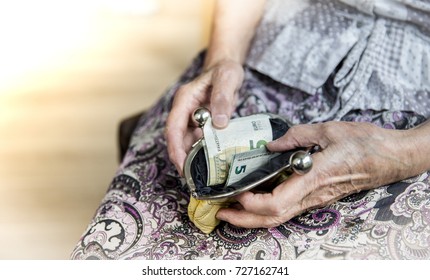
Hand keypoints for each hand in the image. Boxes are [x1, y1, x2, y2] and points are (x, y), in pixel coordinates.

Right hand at [165, 59, 243, 174]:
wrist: (227, 68)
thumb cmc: (225, 70)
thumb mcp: (227, 78)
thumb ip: (222, 98)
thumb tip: (219, 124)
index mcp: (184, 100)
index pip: (173, 127)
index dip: (175, 147)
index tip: (181, 165)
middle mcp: (184, 110)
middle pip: (177, 139)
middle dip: (182, 159)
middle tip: (192, 179)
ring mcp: (192, 117)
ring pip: (187, 142)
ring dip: (192, 158)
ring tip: (202, 176)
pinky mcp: (201, 123)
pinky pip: (199, 140)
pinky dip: (204, 152)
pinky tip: (212, 163)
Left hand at [217, 121, 417, 227]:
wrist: (391, 157)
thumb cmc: (365, 144)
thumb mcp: (329, 130)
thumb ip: (297, 136)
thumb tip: (271, 144)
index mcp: (314, 178)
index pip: (278, 202)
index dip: (254, 203)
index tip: (237, 193)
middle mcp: (312, 194)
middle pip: (274, 217)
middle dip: (245, 218)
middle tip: (221, 212)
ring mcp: (315, 198)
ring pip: (280, 216)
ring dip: (253, 217)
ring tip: (231, 209)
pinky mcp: (318, 196)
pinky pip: (289, 208)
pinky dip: (267, 208)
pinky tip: (255, 199)